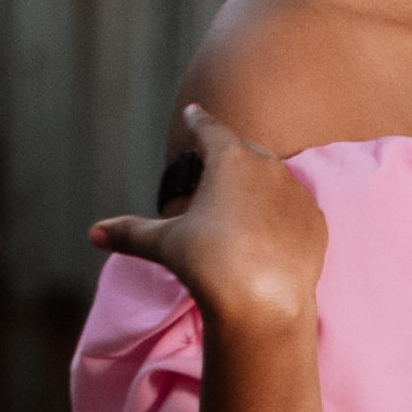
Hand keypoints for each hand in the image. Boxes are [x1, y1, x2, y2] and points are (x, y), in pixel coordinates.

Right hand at [89, 102, 328, 344]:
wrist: (265, 301)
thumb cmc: (209, 262)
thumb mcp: (164, 243)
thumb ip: (130, 232)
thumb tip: (94, 233)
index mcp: (231, 161)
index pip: (211, 130)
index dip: (198, 121)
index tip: (194, 111)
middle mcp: (270, 170)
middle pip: (247, 152)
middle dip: (230, 153)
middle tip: (215, 159)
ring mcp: (298, 196)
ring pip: (276, 179)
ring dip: (259, 183)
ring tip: (242, 197)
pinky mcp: (317, 224)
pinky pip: (295, 209)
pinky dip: (281, 212)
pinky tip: (271, 225)